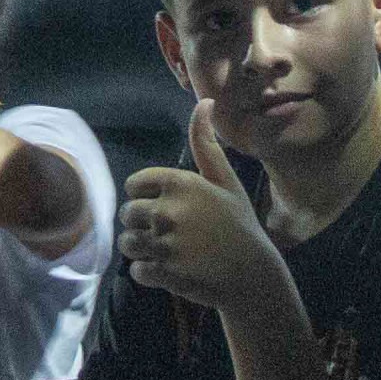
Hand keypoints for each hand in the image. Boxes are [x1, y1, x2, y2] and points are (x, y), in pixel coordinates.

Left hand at [118, 100, 279, 316]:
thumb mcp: (225, 182)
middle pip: (127, 214)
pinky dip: (150, 274)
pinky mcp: (163, 272)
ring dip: (143, 249)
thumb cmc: (239, 225)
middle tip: (171, 234)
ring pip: (127, 243)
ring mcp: (164, 243)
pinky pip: (136, 271)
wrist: (253, 276)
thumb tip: (205, 102)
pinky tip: (174, 271)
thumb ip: (206, 144)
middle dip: (142, 224)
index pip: (134, 184)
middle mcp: (168, 210)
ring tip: (170, 252)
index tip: (168, 208)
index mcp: (180, 183)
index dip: (147, 197)